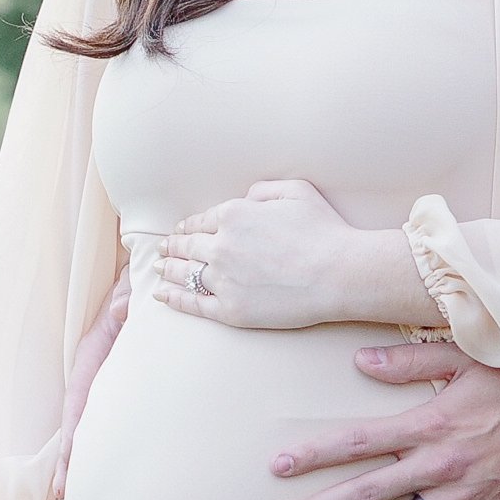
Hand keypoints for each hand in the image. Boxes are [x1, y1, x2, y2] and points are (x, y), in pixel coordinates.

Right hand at [55, 267, 129, 499]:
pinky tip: (111, 474)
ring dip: (88, 461)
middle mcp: (97, 373)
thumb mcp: (131, 290)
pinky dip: (106, 446)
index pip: (77, 405)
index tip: (65, 477)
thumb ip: (128, 301)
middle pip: (81, 425)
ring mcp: (109, 381)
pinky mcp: (125, 384)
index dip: (70, 442)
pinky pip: (112, 419)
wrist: (151, 276)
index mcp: (93, 356)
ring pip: (95, 426)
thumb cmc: (140, 283)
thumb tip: (123, 314)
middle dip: (74, 465)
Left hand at [155, 181, 432, 331]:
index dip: (187, 226)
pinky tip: (163, 294)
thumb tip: (244, 198)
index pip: (200, 221)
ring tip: (159, 270)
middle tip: (162, 250)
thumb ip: (263, 189)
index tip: (181, 231)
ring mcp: (224, 280)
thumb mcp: (296, 191)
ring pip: (185, 273)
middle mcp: (222, 246)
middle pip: (187, 246)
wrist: (339, 273)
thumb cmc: (324, 231)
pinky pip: (194, 303)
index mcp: (234, 215)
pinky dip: (175, 298)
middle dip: (172, 247)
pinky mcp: (231, 310)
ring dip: (168, 270)